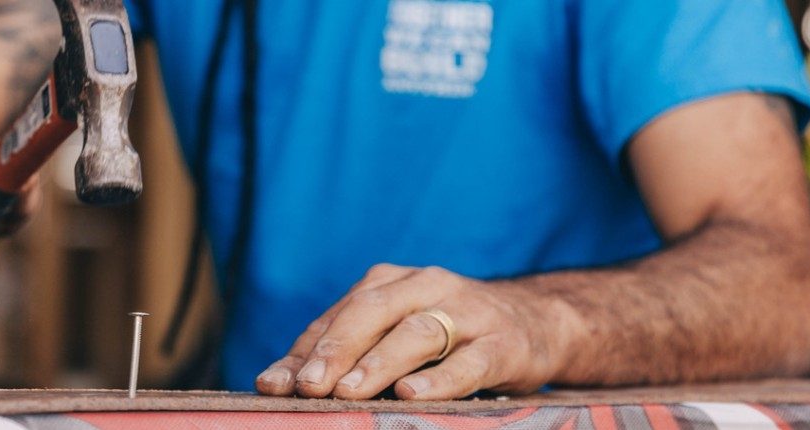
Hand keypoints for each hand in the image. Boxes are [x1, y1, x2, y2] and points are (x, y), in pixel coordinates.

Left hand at [254, 264, 568, 399]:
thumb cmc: (449, 333)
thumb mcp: (395, 333)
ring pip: (417, 333)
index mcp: (391, 282)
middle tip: (307, 386)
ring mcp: (467, 313)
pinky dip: (441, 378)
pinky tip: (413, 394)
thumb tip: (272, 382)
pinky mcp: (503, 343)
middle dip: (336, 351)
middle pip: (372, 313)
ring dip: (380, 364)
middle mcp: (426, 287)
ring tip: (350, 392)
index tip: (273, 384)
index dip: (304, 350)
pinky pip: (470, 361)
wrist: (537, 322)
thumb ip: (341, 354)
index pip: (339, 316)